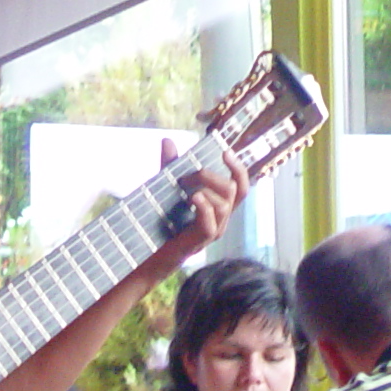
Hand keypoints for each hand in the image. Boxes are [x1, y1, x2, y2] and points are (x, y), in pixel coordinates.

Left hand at [142, 139, 246, 279]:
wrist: (149, 250)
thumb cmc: (163, 219)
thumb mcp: (167, 187)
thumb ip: (169, 166)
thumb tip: (167, 140)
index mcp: (219, 205)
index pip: (240, 185)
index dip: (238, 168)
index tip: (226, 151)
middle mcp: (221, 218)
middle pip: (233, 191)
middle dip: (212, 176)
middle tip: (191, 173)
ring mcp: (213, 231)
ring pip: (224, 205)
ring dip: (205, 189)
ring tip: (184, 186)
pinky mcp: (201, 241)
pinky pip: (210, 223)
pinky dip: (204, 207)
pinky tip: (193, 198)